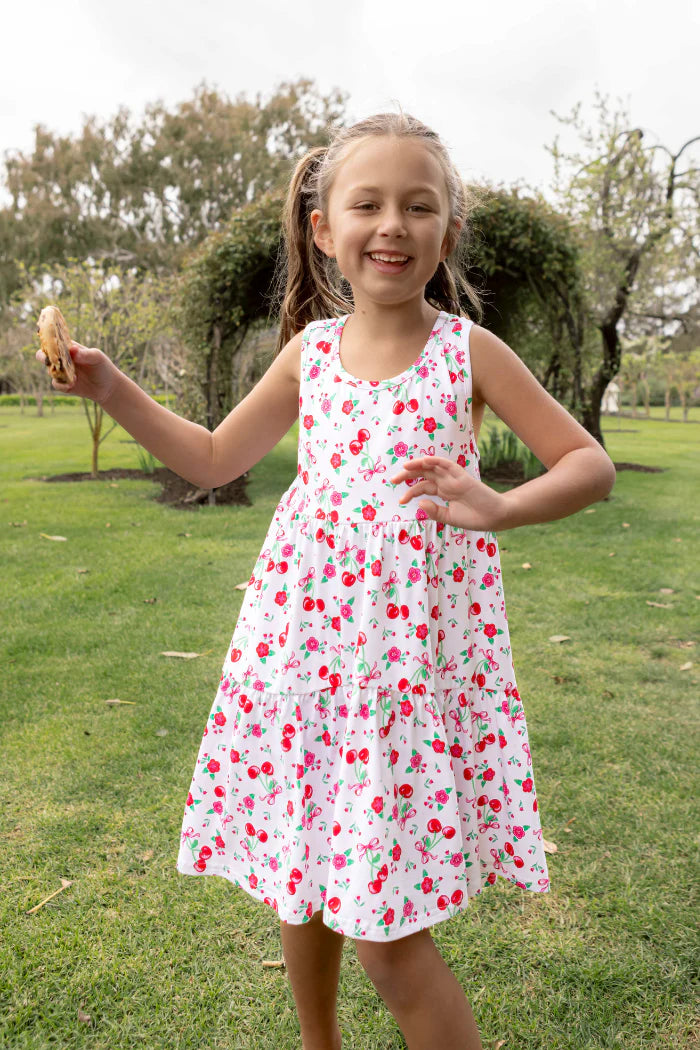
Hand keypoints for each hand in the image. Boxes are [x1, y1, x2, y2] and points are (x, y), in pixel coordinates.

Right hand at [35, 341, 118, 404]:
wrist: (108, 387)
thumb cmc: (103, 367)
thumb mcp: (97, 358)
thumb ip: (85, 354)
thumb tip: (72, 350)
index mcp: (68, 347)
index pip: (54, 340)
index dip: (47, 339)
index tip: (47, 342)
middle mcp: (62, 358)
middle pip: (43, 355)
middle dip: (43, 356)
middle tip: (48, 360)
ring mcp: (62, 372)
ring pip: (49, 370)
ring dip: (56, 373)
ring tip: (72, 375)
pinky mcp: (64, 384)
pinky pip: (56, 384)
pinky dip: (61, 384)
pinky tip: (72, 384)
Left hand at [390, 455, 508, 530]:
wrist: (494, 517)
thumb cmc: (475, 518)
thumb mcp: (449, 518)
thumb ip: (434, 511)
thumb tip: (419, 504)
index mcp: (443, 492)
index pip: (422, 487)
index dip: (410, 492)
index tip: (400, 501)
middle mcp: (447, 483)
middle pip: (424, 474)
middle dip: (408, 475)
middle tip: (393, 480)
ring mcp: (454, 478)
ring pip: (433, 467)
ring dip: (418, 465)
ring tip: (404, 467)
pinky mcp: (462, 476)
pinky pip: (447, 465)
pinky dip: (436, 461)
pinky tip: (424, 461)